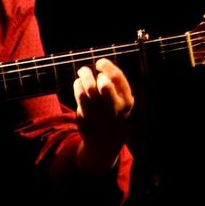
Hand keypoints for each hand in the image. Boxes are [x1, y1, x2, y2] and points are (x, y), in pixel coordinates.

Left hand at [72, 58, 132, 172]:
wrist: (105, 142)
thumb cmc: (114, 115)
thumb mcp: (122, 103)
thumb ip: (116, 86)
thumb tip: (102, 66)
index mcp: (126, 101)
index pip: (117, 78)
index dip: (107, 66)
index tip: (100, 63)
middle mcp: (114, 107)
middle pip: (103, 84)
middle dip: (93, 73)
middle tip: (85, 70)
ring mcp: (99, 113)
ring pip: (88, 89)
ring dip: (83, 77)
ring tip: (82, 73)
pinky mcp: (87, 117)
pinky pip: (79, 95)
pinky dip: (78, 86)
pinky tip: (79, 84)